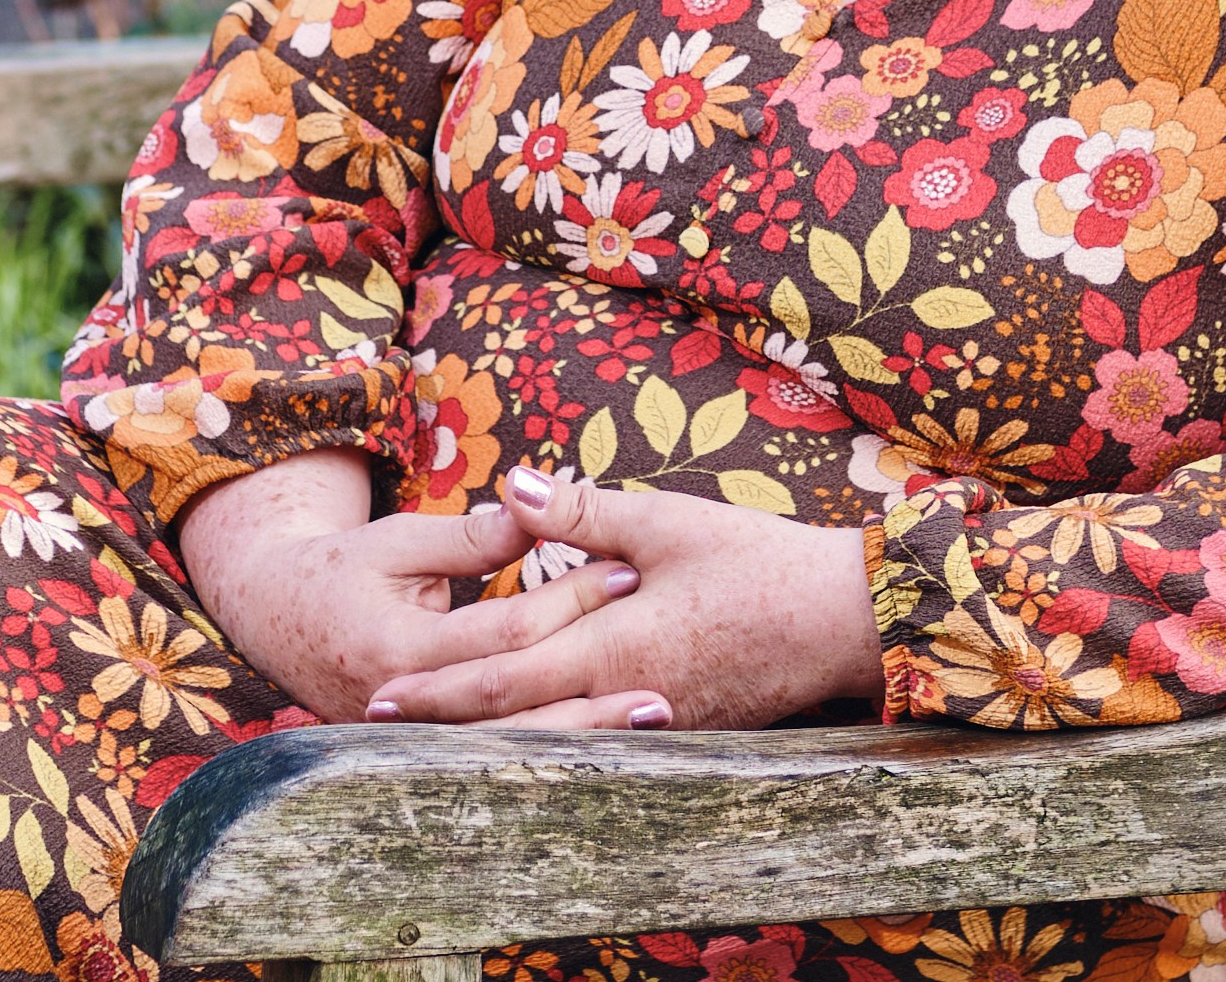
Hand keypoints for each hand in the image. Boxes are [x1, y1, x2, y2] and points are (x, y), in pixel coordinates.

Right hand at [179, 450, 673, 727]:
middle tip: (664, 676)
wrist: (277, 621)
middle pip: (516, 706)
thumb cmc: (344, 568)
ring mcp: (410, 743)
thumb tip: (537, 512)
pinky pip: (496, 755)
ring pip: (510, 745)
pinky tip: (607, 743)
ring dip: (583, 735)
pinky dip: (552, 748)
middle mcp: (405, 708)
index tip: (629, 568)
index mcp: (398, 648)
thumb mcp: (398, 539)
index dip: (570, 599)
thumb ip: (469, 537)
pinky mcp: (420, 755)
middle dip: (593, 691)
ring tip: (654, 718)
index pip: (504, 631)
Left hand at [366, 466, 886, 730]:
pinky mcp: (684, 725)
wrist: (846, 619)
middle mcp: (626, 702)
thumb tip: (510, 489)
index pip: (502, 682)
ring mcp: (656, 723)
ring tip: (436, 727)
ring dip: (493, 732)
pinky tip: (532, 723)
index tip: (379, 698)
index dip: (437, 692)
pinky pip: (599, 737)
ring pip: (556, 736)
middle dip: (446, 723)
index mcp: (614, 651)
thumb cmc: (761, 561)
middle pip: (517, 724)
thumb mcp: (670, 521)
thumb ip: (585, 511)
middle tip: (381, 723)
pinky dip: (551, 731)